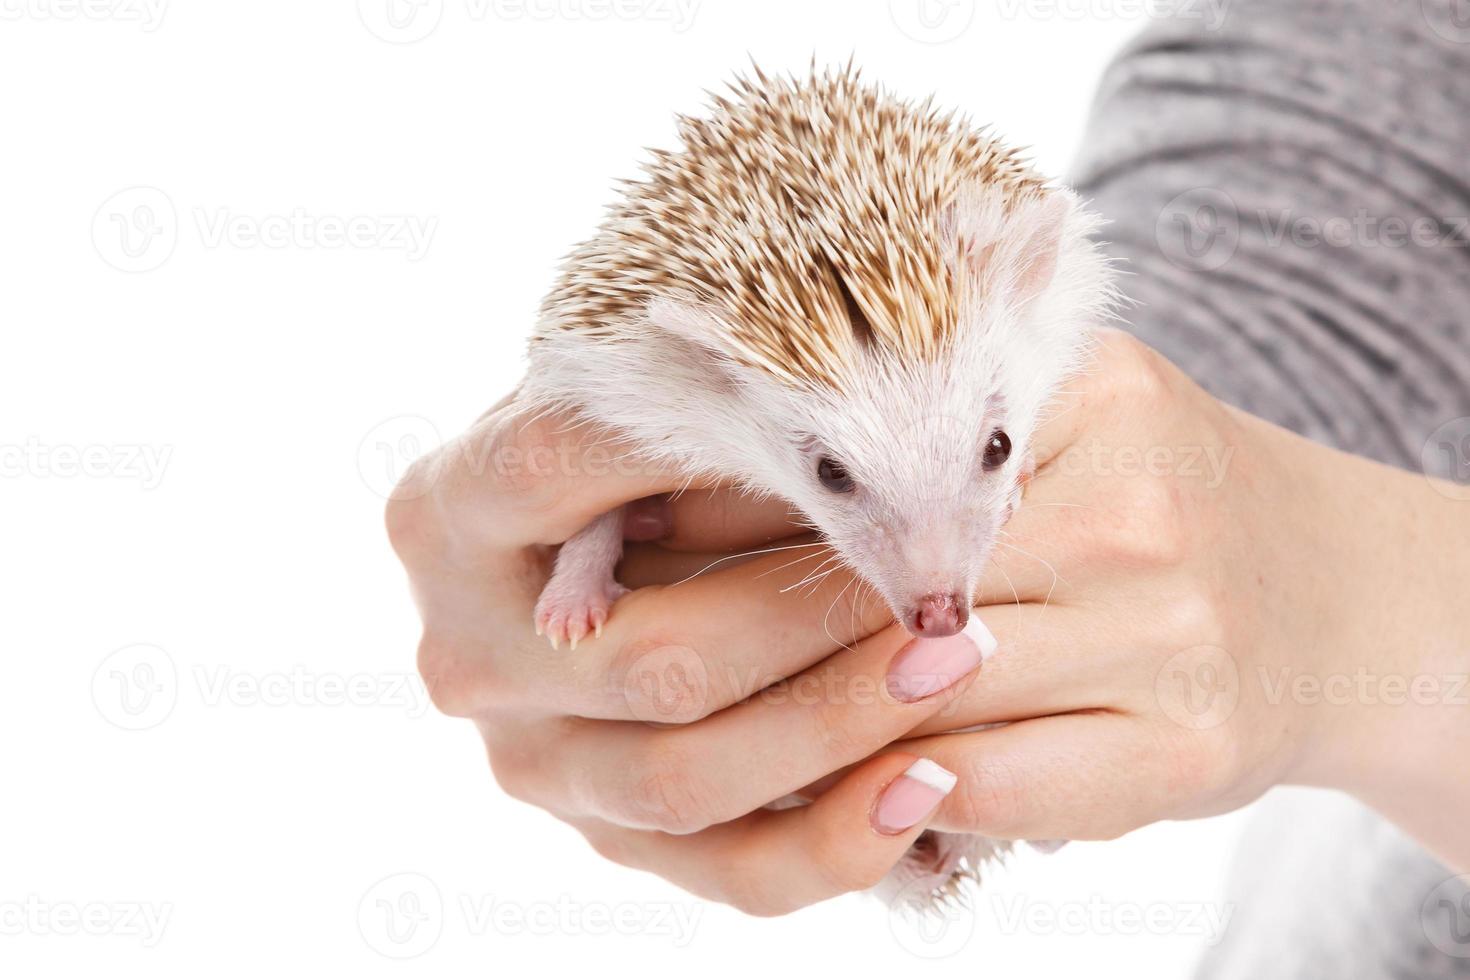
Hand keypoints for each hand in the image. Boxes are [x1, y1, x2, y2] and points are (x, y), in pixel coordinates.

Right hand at [386, 398, 1002, 914]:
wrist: (620, 546)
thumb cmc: (639, 443)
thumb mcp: (639, 396)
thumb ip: (694, 406)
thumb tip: (834, 408)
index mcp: (447, 512)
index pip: (558, 469)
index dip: (694, 445)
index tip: (832, 422)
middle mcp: (468, 651)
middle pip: (651, 660)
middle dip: (809, 619)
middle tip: (930, 582)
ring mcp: (533, 759)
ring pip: (686, 780)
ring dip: (840, 723)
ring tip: (949, 661)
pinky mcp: (609, 838)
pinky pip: (731, 874)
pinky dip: (839, 843)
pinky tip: (926, 788)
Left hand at [387, 329, 1469, 914]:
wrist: (1328, 592)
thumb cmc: (1140, 499)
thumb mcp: (1047, 415)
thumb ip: (904, 429)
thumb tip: (689, 463)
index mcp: (1078, 390)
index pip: (855, 453)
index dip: (719, 504)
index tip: (612, 539)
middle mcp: (1129, 499)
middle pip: (869, 584)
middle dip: (728, 629)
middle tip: (610, 645)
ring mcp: (1169, 628)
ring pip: (914, 697)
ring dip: (791, 727)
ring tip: (680, 727)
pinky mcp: (1188, 746)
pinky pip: (993, 784)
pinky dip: (897, 799)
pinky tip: (838, 788)